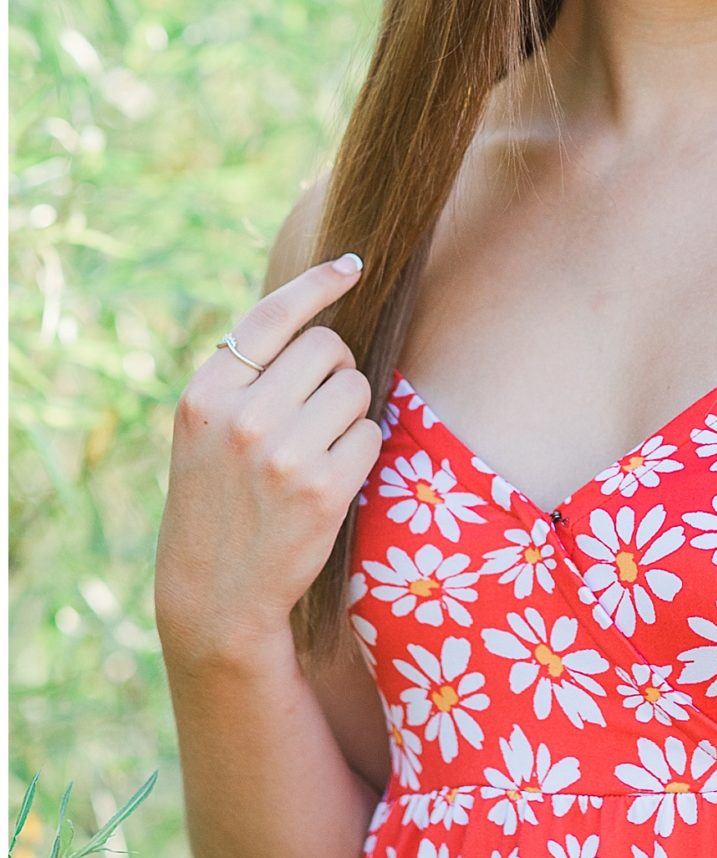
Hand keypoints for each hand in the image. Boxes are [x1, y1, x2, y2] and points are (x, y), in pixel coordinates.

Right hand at [154, 254, 381, 668]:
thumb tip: (318, 314)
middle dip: (335, 369)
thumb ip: (247, 375)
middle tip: (314, 409)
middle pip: (327, 347)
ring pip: (356, 387)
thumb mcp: (205, 429)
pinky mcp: (323, 489)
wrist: (215, 592)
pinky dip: (362, 450)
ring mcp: (283, 453)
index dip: (318, 283)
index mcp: (206, 393)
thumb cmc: (218, 499)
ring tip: (315, 448)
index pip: (272, 316)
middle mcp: (242, 416)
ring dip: (350, 410)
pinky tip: (330, 478)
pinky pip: (371, 435)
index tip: (352, 265)